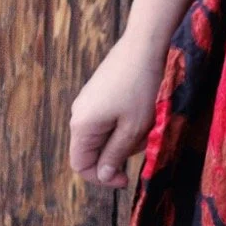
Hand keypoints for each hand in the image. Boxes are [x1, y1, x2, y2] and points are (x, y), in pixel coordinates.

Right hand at [69, 34, 169, 189]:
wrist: (143, 46)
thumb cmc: (140, 88)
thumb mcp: (132, 128)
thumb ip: (115, 155)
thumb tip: (102, 176)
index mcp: (82, 126)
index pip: (82, 165)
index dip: (102, 178)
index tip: (127, 179)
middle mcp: (79, 114)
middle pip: (94, 150)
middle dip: (120, 153)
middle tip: (144, 140)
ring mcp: (88, 102)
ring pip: (105, 135)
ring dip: (127, 137)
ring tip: (147, 121)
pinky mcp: (100, 93)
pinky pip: (109, 119)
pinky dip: (127, 122)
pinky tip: (143, 110)